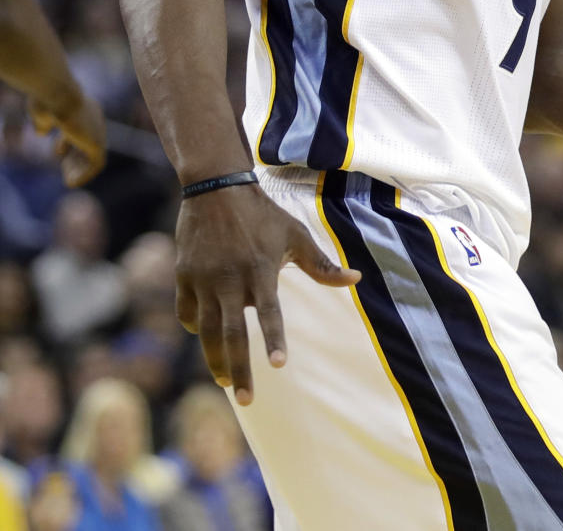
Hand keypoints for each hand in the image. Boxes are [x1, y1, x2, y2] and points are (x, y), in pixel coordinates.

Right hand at [30, 89, 106, 186]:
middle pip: (89, 143)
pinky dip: (86, 174)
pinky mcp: (97, 143)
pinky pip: (97, 164)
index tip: (58, 151)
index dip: (69, 142)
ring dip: (81, 169)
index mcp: (84, 107)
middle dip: (76, 158)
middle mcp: (94, 118)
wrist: (60, 94)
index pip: (81, 129)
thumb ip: (43, 123)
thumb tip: (42, 133)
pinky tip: (72, 182)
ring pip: (94, 155)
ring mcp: (97, 130)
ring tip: (69, 181)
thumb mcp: (42, 112)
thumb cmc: (47, 100)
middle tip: (66, 171)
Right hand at [175, 182, 360, 403]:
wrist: (216, 187)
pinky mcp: (184, 276)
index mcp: (260, 270)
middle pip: (232, 334)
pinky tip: (203, 338)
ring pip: (205, 330)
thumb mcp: (295, 235)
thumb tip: (356, 279)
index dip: (273, 339)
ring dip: (214, 359)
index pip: (269, 313)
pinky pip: (186, 312)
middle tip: (246, 398)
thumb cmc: (262, 214)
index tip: (279, 365)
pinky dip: (194, 327)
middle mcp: (230, 279)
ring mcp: (203, 279)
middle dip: (239, 369)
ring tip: (224, 381)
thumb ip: (321, 264)